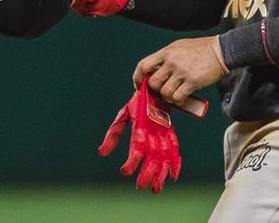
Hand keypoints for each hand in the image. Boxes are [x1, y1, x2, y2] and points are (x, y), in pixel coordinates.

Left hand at [98, 76, 180, 192]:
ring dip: (161, 174)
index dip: (132, 161)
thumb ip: (113, 135)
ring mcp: (164, 133)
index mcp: (141, 127)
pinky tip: (173, 177)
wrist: (154, 88)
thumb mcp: (122, 116)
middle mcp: (154, 132)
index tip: (124, 172)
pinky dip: (176, 163)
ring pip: (165, 157)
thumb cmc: (136, 104)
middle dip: (147, 173)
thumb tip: (101, 153)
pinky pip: (175, 149)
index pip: (137, 148)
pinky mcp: (171, 133)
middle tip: (140, 187)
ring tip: (156, 189)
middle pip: (153, 157)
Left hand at [133, 37, 228, 107]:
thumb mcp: (178, 47)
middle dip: (155, 90)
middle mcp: (171, 62)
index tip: (138, 85)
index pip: (143, 65)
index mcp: (166, 52)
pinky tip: (181, 98)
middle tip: (161, 91)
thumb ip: (165, 58)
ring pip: (164, 92)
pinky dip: (178, 101)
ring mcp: (182, 72)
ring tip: (173, 95)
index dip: (137, 78)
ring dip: (167, 97)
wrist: (221, 51)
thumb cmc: (200, 49)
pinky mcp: (193, 82)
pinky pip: (178, 97)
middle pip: (153, 82)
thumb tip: (154, 71)